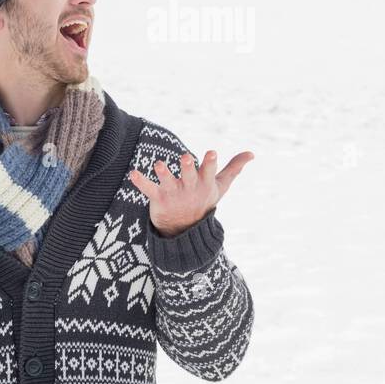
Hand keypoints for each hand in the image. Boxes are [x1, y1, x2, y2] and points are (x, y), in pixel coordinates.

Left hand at [129, 149, 253, 236]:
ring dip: (163, 173)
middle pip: (188, 176)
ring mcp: (173, 194)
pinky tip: (133, 173)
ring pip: (167, 182)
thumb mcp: (220, 186)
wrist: (185, 230)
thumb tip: (251, 153)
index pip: (208, 172)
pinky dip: (141, 182)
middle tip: (185, 157)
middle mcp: (189, 188)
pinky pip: (148, 190)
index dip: (210, 163)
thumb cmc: (204, 201)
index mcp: (204, 183)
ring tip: (159, 164)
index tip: (211, 153)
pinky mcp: (158, 199)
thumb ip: (233, 168)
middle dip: (187, 166)